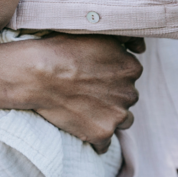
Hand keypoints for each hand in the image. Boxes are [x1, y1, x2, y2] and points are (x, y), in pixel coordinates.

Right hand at [4, 34, 143, 152]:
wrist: (36, 74)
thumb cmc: (61, 50)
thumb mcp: (97, 32)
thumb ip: (125, 38)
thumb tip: (141, 47)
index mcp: (131, 67)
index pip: (129, 75)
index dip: (111, 75)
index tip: (93, 74)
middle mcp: (129, 92)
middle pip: (126, 98)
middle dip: (111, 96)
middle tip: (86, 91)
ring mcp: (117, 115)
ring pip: (122, 121)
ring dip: (109, 117)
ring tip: (85, 109)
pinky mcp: (101, 134)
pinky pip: (105, 144)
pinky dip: (95, 138)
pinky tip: (81, 127)